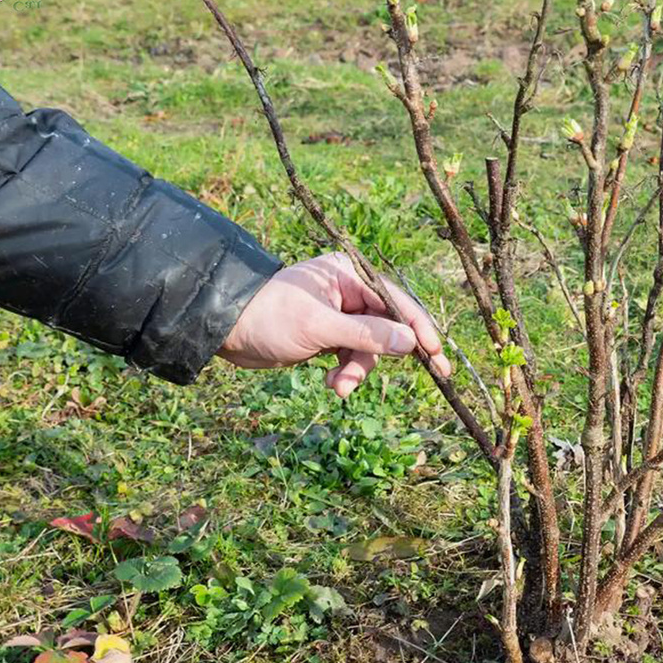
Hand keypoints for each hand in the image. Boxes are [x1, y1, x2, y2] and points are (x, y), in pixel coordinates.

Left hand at [217, 252, 450, 397]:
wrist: (225, 330)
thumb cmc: (268, 317)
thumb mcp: (320, 327)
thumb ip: (366, 335)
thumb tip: (410, 343)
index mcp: (349, 275)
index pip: (396, 301)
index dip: (419, 328)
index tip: (437, 353)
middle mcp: (349, 291)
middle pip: (387, 327)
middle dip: (385, 356)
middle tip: (433, 377)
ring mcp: (339, 315)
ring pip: (369, 348)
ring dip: (357, 371)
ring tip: (338, 387)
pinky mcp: (327, 336)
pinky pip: (351, 357)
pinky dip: (344, 373)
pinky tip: (328, 382)